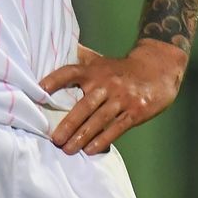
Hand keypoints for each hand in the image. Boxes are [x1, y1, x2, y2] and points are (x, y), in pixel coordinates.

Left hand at [39, 38, 187, 154]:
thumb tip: (55, 48)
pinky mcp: (135, 111)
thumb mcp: (99, 60)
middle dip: (68, 124)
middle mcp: (106, 83)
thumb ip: (79, 58)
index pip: (70, 72)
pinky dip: (103, 139)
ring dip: (82, 136)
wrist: (157, 69)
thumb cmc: (121, 68)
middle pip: (84, 105)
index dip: (54, 80)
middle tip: (55, 139)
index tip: (39, 90)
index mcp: (94, 70)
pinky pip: (117, 128)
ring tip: (68, 149)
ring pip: (99, 119)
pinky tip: (90, 150)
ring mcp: (121, 98)